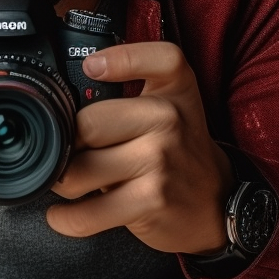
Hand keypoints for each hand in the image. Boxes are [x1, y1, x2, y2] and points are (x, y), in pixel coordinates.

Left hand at [46, 42, 232, 254]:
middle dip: (66, 143)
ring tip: (69, 182)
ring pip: (79, 170)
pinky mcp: (151, 201)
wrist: (216, 201)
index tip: (91, 67)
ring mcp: (160, 162)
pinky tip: (62, 214)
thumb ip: (128, 89)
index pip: (160, 59)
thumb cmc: (179, 148)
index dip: (122, 59)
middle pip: (88, 123)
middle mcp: (169, 120)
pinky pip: (88, 212)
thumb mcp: (171, 103)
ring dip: (63, 182)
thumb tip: (63, 104)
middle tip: (69, 151)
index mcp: (174, 89)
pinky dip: (65, 218)